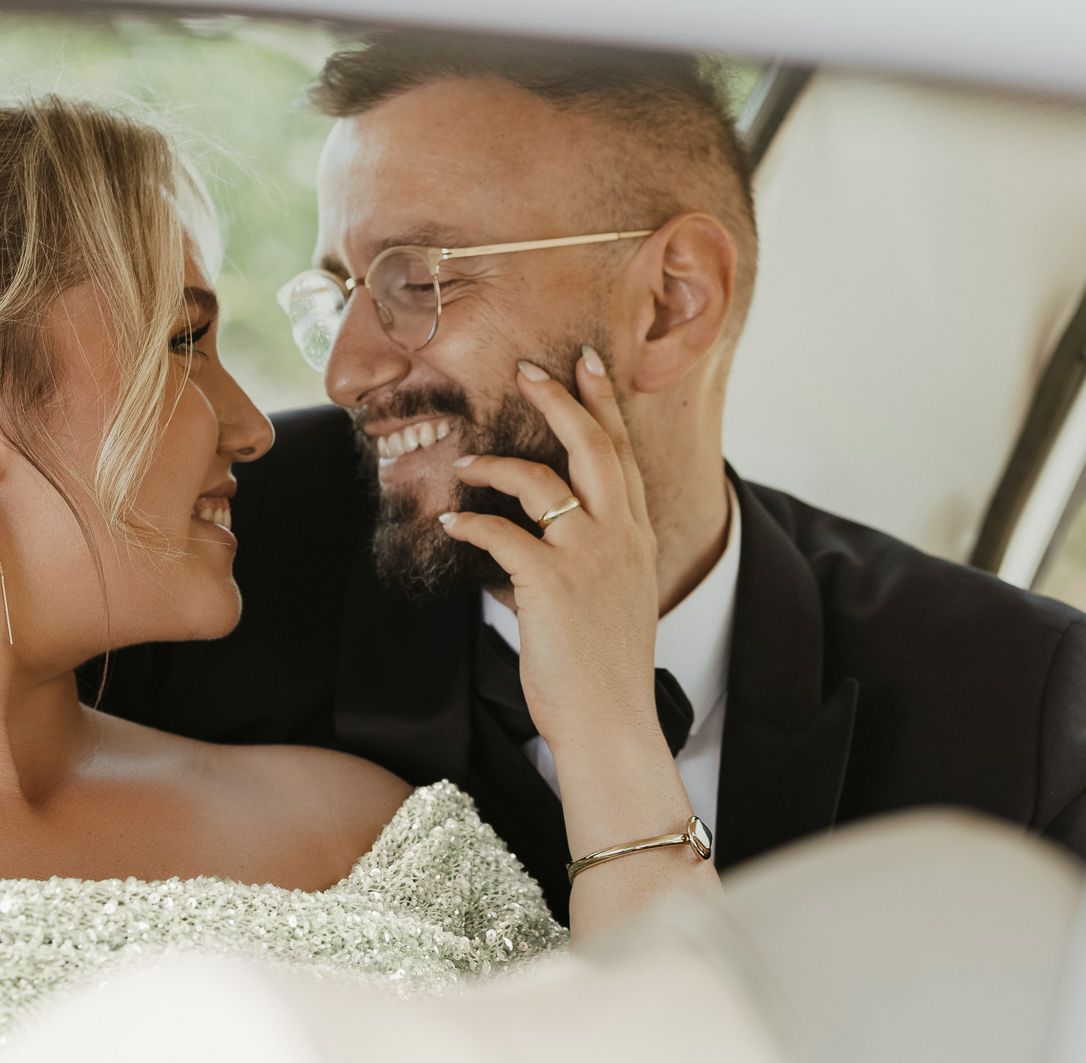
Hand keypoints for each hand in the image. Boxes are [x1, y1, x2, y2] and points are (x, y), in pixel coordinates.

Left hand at [438, 346, 663, 754]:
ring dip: (496, 463)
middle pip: (592, 445)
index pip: (621, 453)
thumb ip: (594, 557)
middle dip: (559, 398)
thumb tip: (546, 536)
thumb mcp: (614, 597)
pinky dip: (471, 523)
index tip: (586, 365)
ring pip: (542, 479)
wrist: (610, 721)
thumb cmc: (603, 667)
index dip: (603, 404)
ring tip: (465, 462)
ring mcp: (587, 556)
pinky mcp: (550, 582)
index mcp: (635, 536)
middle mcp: (618, 536)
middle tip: (528, 367)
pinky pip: (501, 532)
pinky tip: (449, 523)